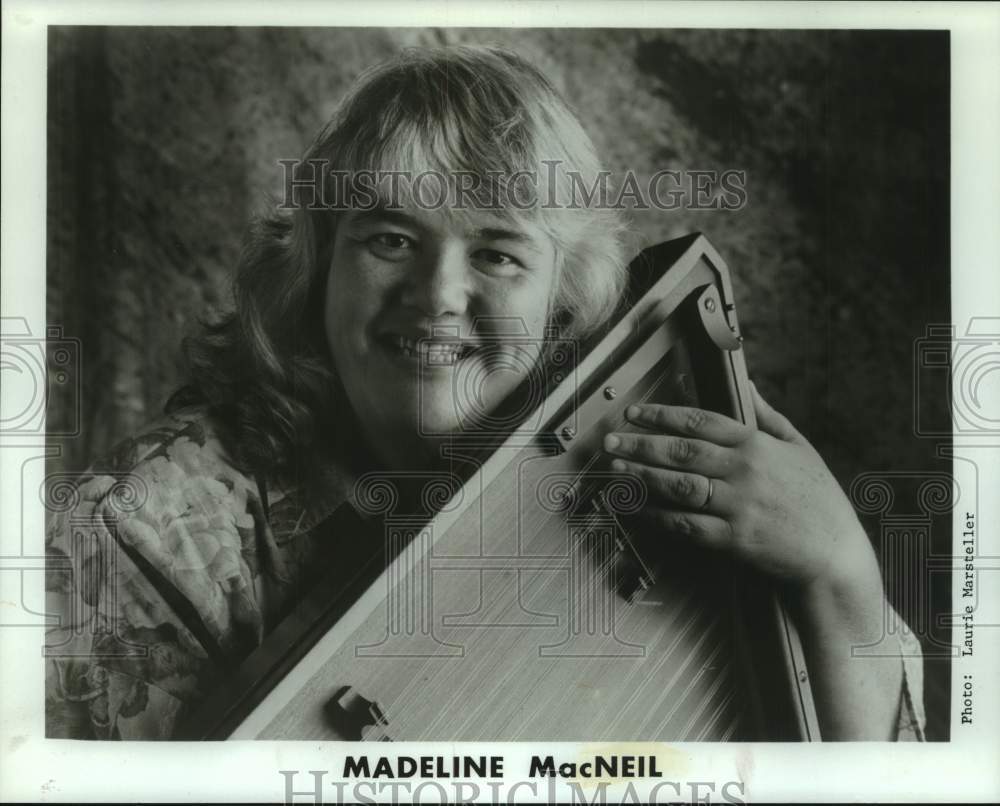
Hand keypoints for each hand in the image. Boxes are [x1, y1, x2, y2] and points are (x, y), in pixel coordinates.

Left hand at [602, 383, 876, 591]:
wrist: (834, 554)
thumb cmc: (818, 499)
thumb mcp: (799, 447)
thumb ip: (767, 416)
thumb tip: (747, 384)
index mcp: (758, 445)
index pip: (700, 421)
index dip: (662, 415)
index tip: (635, 413)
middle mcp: (745, 472)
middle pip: (682, 451)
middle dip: (641, 443)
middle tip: (611, 440)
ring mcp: (739, 506)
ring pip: (679, 486)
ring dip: (644, 476)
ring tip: (618, 469)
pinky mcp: (735, 539)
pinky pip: (688, 525)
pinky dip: (660, 516)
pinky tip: (641, 509)